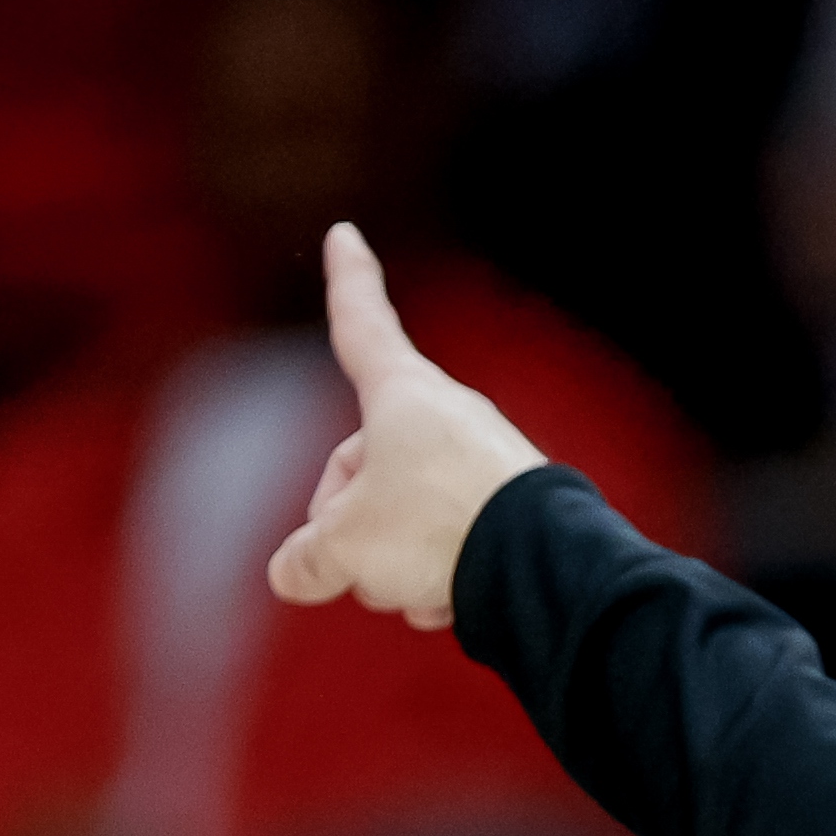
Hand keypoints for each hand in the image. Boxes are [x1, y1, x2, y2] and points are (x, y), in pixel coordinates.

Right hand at [265, 224, 553, 633]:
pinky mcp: (513, 513)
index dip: (347, 281)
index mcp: (400, 393)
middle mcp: (447, 417)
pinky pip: (449, 548)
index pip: (360, 325)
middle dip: (346, 527)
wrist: (539, 568)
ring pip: (404, 519)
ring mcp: (484, 464)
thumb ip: (307, 556)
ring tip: (415, 586)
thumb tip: (296, 573)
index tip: (346, 233)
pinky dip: (439, 580)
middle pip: (361, 468)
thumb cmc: (433, 529)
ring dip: (393, 566)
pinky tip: (451, 602)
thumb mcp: (344, 545)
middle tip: (355, 567)